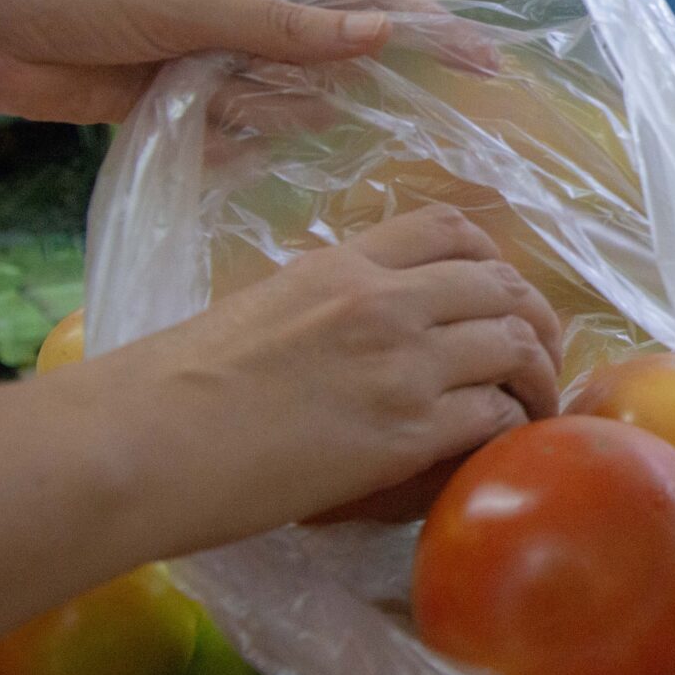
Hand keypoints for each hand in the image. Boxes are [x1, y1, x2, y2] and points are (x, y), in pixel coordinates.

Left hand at [0, 0, 428, 126]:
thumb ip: (284, 26)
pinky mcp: (194, 99)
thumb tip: (383, 31)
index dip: (429, 23)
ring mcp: (226, 52)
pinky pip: (248, 128)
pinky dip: (240, 140)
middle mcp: (254, 3)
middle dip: (350, 83)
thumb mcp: (184, 2)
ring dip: (277, 114)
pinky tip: (215, 138)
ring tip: (229, 109)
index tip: (485, 62)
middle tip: (372, 115)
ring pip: (296, 97)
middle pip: (340, 49)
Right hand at [119, 206, 560, 532]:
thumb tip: (345, 337)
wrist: (134, 445)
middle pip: (503, 286)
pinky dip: (512, 426)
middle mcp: (384, 302)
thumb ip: (319, 308)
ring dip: (537, 378)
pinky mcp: (403, 433)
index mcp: (341, 266)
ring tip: (536, 406)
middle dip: (537, 319)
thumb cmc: (166, 390)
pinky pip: (495, 414)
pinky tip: (505, 444)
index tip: (499, 295)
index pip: (450, 230)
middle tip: (539, 357)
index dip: (494, 261)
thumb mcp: (255, 312)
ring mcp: (400, 365)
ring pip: (515, 346)